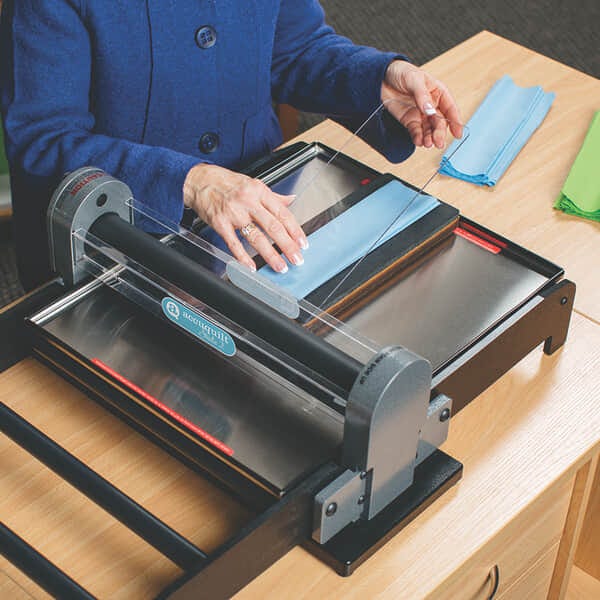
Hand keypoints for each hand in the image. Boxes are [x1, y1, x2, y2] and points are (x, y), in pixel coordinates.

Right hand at [183, 164, 307, 272]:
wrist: (199, 180)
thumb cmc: (226, 182)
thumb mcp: (253, 183)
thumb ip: (273, 196)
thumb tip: (291, 200)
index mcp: (260, 191)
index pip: (283, 213)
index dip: (295, 230)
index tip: (303, 244)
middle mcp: (248, 202)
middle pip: (273, 227)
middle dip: (287, 246)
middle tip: (297, 259)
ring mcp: (234, 213)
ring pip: (256, 237)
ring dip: (270, 255)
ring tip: (280, 266)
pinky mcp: (220, 223)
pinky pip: (233, 243)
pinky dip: (243, 257)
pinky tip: (251, 267)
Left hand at [381, 60, 462, 148]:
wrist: (381, 77)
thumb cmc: (401, 72)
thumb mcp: (414, 79)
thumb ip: (422, 96)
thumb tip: (430, 110)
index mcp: (438, 92)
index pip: (450, 108)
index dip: (455, 121)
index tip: (458, 133)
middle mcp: (431, 105)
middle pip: (439, 122)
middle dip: (439, 133)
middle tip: (438, 142)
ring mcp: (420, 114)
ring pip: (428, 130)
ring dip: (429, 138)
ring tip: (428, 144)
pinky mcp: (409, 121)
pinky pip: (415, 131)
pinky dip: (417, 137)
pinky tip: (418, 141)